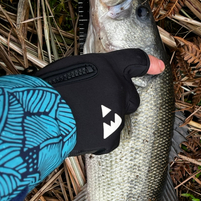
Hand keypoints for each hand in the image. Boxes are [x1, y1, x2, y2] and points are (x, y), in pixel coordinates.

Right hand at [34, 49, 164, 155]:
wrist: (40, 114)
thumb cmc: (49, 89)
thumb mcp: (73, 67)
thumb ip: (95, 73)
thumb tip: (102, 82)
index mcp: (109, 67)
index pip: (135, 60)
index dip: (148, 64)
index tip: (159, 67)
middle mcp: (118, 89)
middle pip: (132, 99)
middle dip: (119, 103)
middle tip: (93, 104)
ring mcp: (117, 114)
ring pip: (118, 121)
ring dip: (105, 121)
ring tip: (79, 119)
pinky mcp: (111, 137)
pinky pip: (109, 140)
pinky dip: (97, 139)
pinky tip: (79, 133)